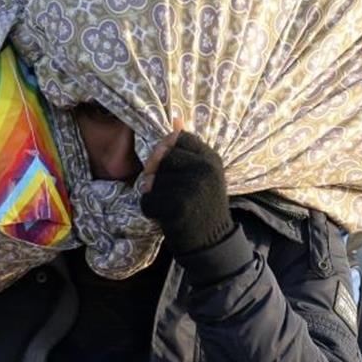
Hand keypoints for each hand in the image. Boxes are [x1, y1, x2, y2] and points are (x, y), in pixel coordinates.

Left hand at [140, 119, 234, 255]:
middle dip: (157, 176)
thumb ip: (188, 148)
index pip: (179, 138)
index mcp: (211, 158)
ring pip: (152, 180)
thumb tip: (176, 118)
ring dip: (154, 196)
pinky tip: (165, 218)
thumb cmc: (202, 207)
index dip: (167, 152)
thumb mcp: (202, 174)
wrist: (213, 244)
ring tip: (171, 207)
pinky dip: (150, 211)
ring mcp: (194, 187)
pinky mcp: (180, 206)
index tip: (170, 169)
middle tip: (169, 193)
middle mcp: (205, 169)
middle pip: (162, 157)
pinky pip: (148, 200)